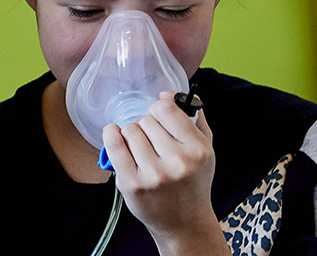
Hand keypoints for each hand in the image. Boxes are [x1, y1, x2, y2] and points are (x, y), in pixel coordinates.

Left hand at [102, 91, 227, 255]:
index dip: (159, 108)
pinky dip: (111, 135)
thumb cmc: (193, 182)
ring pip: (130, 131)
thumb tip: (169, 93)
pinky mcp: (132, 184)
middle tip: (152, 141)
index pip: (167, 109)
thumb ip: (193, 117)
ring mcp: (153, 175)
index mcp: (198, 150)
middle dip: (147, 125)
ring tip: (141, 148)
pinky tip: (114, 134)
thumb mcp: (205, 149)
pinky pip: (114, 146)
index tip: (158, 114)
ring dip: (131, 135)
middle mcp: (177, 162)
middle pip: (146, 120)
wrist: (184, 223)